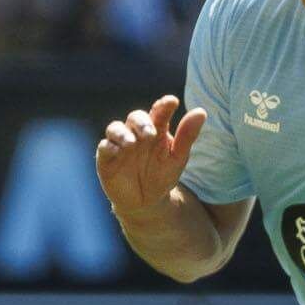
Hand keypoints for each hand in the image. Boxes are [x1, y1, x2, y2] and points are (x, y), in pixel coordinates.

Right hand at [97, 95, 206, 216]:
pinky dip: (108, 147)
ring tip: (131, 143)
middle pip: (135, 117)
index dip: (164, 105)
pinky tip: (116, 150)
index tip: (171, 102)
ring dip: (122, 133)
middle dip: (141, 122)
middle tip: (150, 133)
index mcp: (155, 129)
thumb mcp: (178, 158)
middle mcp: (136, 133)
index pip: (159, 111)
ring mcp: (120, 145)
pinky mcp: (106, 159)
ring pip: (115, 128)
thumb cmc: (163, 175)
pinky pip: (103, 148)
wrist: (147, 202)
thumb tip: (201, 112)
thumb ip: (187, 136)